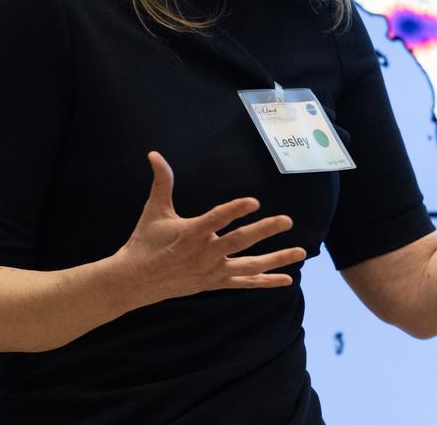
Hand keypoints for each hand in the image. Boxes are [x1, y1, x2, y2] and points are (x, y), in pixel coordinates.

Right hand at [114, 151, 306, 305]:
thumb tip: (154, 154)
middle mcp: (205, 253)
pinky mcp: (215, 282)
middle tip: (287, 220)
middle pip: (240, 241)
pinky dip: (265, 281)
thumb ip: (162, 181)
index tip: (254, 201)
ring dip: (276, 259)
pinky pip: (244, 282)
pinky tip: (286, 280)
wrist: (135, 281)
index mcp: (191, 233)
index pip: (217, 219)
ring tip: (301, 252)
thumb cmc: (145, 241)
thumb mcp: (154, 210)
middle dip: (265, 231)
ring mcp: (212, 270)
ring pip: (249, 265)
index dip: (235, 210)